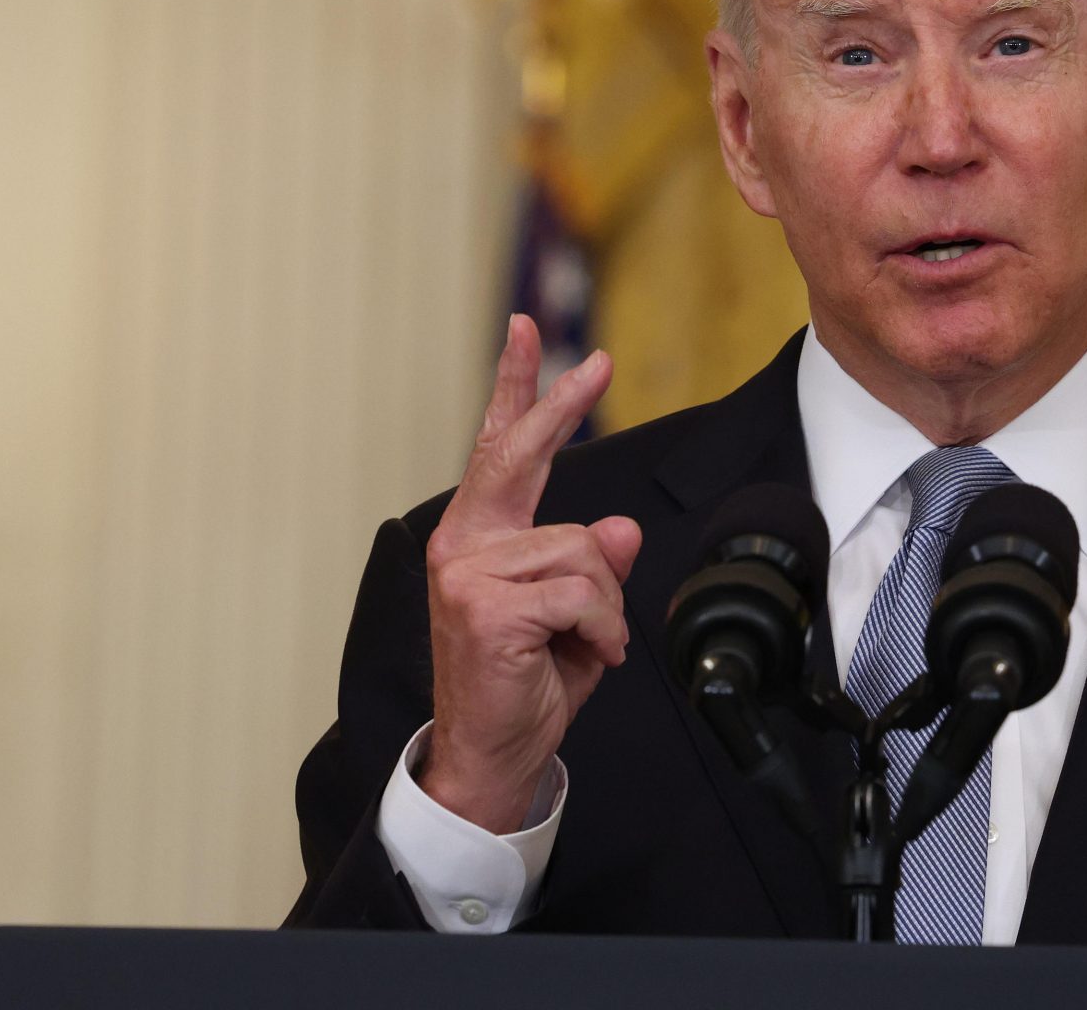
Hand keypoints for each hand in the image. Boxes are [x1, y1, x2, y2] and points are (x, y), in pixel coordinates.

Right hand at [417, 315, 642, 833]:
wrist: (494, 755)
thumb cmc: (528, 683)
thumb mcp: (576, 615)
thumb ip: (595, 566)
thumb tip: (622, 527)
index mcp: (480, 536)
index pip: (498, 448)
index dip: (518, 389)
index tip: (529, 331)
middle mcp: (464, 543)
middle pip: (520, 455)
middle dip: (561, 404)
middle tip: (597, 362)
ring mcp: (469, 573)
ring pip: (585, 550)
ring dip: (606, 605)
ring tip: (586, 642)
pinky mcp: (486, 607)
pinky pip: (584, 593)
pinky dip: (603, 628)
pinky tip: (588, 655)